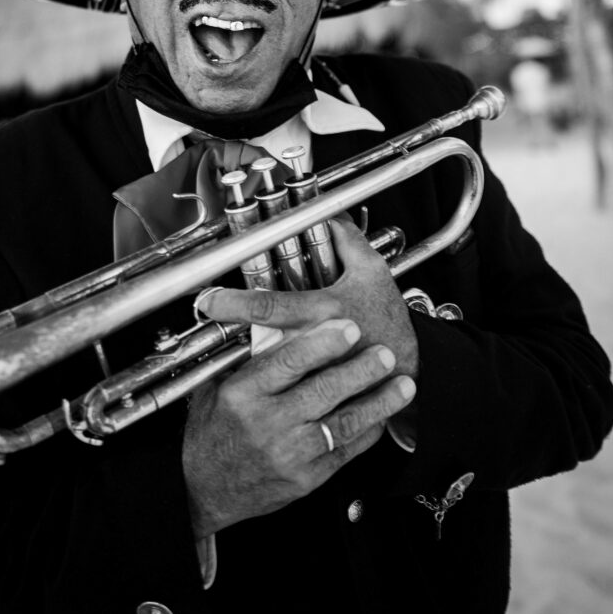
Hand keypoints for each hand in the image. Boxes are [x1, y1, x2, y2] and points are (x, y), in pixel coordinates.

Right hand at [182, 318, 415, 538]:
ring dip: (378, 402)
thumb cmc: (211, 432)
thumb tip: (273, 322)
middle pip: (324, 390)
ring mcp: (290, 454)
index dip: (324, 343)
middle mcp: (268, 423)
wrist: (203, 490)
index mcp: (243, 394)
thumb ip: (245, 360)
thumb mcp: (214, 389)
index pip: (290, 362)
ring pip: (343, 422)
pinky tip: (384, 415)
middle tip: (385, 352)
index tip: (348, 326)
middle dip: (360, 370)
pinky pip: (345, 451)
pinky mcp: (307, 478)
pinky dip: (368, 431)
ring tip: (403, 384)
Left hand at [198, 213, 419, 376]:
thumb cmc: (388, 317)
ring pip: (266, 374)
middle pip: (255, 343)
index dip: (233, 303)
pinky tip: (247, 387)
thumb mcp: (372, 271)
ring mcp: (314, 376)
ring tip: (214, 363)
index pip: (269, 306)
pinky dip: (263, 391)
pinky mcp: (316, 400)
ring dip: (240, 368)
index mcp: (323, 311)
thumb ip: (347, 239)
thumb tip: (327, 213)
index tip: (206, 300)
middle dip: (226, 339)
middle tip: (202, 332)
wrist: (410, 370)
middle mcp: (313, 345)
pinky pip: (282, 396)